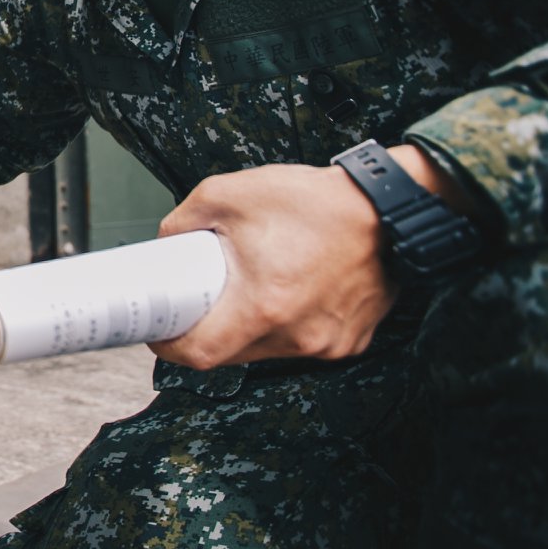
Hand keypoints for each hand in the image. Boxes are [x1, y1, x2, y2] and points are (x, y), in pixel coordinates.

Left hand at [151, 158, 401, 367]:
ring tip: (251, 284)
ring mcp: (328, 343)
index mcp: (264, 306)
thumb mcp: (227, 194)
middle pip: (231, 354)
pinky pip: (301, 342)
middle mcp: (298, 335)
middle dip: (208, 330)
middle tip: (202, 296)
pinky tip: (287, 289)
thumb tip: (165, 245)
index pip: (200, 354)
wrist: (387, 206)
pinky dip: (285, 323)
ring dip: (248, 326)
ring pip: (265, 350)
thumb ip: (182, 221)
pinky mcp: (350, 340)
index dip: (170, 345)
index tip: (160, 330)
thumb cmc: (315, 201)